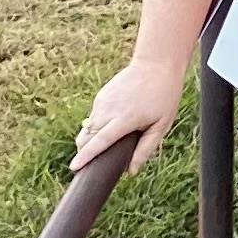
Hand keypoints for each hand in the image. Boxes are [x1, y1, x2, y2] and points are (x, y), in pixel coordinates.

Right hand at [71, 59, 186, 174]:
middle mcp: (108, 111)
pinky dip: (100, 124)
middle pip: (87, 138)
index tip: (73, 167)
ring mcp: (102, 102)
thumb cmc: (163, 96)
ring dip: (95, 138)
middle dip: (86, 151)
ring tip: (115, 136)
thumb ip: (145, 149)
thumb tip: (130, 171)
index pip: (100, 141)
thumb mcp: (161, 125)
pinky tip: (117, 120)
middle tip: (94, 161)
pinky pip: (95, 117)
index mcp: (124, 119)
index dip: (86, 156)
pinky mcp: (100, 96)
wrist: (156, 65)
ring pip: (89, 128)